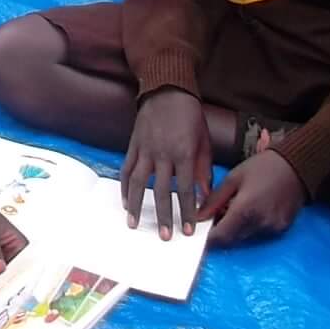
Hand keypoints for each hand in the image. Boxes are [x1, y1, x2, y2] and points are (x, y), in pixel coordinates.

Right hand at [121, 88, 211, 237]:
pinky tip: (125, 202)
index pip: (184, 189)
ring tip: (134, 224)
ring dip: (136, 205)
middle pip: (160, 190)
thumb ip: (203, 171)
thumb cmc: (191, 118)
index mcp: (183, 154)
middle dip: (163, 215)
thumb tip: (205, 197)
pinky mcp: (133, 145)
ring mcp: (145, 150)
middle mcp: (162, 154)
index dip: (186, 211)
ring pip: (137, 182)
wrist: (168, 92)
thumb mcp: (204, 143)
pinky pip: (127, 169)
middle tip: (165, 236)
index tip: (188, 230)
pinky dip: (124, 186)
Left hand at [199, 151, 304, 246]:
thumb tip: (199, 216)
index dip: (209, 238)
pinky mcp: (282, 229)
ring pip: (245, 237)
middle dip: (221, 232)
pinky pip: (260, 234)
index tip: (201, 233)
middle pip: (233, 239)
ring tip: (234, 208)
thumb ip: (214, 200)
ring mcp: (273, 229)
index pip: (221, 237)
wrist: (296, 166)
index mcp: (245, 211)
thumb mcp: (233, 179)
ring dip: (235, 229)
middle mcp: (260, 224)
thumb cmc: (262, 168)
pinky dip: (250, 226)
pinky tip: (250, 210)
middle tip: (216, 215)